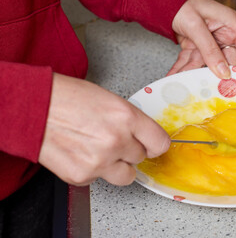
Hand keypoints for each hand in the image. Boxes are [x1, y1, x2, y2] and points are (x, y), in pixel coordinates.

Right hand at [39, 73, 169, 185]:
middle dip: (131, 151)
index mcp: (126, 117)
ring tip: (102, 152)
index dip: (155, 144)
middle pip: (141, 158)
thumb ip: (131, 121)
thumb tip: (144, 137)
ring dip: (118, 166)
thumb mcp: (110, 101)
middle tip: (115, 141)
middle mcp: (116, 141)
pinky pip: (100, 179)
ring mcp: (99, 161)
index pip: (160, 143)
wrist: (33, 107)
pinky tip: (82, 153)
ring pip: (126, 175)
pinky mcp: (82, 176)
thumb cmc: (67, 98)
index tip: (151, 145)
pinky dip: (94, 170)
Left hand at [168, 0, 235, 78]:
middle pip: (226, 61)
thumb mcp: (196, 26)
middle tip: (207, 86)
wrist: (164, 4)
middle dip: (213, 74)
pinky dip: (182, 69)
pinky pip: (191, 61)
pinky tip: (175, 75)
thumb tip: (223, 71)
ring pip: (205, 64)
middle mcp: (222, 35)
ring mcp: (209, 43)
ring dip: (192, 73)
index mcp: (231, 25)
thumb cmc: (182, 4)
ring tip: (184, 81)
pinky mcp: (196, 48)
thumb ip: (209, 50)